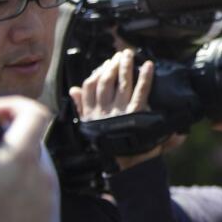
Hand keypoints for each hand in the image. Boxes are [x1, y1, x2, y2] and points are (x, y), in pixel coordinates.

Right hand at [0, 94, 52, 221]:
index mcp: (23, 156)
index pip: (36, 112)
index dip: (14, 104)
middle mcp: (40, 171)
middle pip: (32, 138)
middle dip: (7, 133)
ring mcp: (44, 193)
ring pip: (31, 164)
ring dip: (10, 159)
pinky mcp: (42, 212)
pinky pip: (31, 188)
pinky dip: (14, 184)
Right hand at [71, 49, 181, 168]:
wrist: (128, 166)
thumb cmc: (112, 146)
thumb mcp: (90, 128)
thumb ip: (81, 107)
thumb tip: (72, 89)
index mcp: (92, 114)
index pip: (89, 87)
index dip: (96, 73)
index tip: (103, 65)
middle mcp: (104, 111)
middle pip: (106, 81)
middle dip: (112, 65)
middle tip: (119, 55)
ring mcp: (120, 112)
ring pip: (122, 83)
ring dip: (125, 66)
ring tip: (129, 55)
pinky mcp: (136, 114)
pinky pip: (141, 91)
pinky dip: (145, 77)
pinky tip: (149, 66)